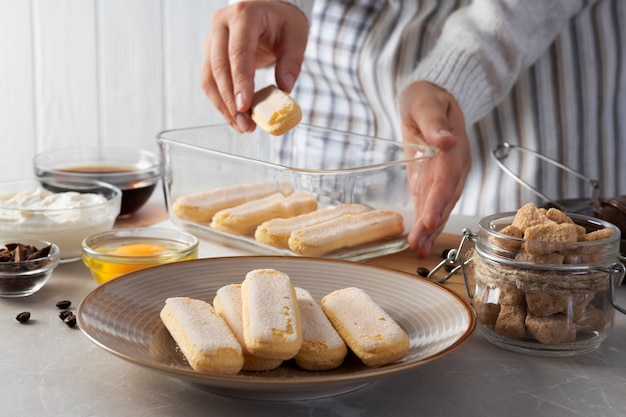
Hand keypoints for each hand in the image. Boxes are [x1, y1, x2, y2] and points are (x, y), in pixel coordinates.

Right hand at [201, 2, 308, 132]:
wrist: (268, 13)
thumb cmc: (282, 22)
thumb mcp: (297, 35)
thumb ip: (292, 61)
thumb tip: (285, 88)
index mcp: (244, 14)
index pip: (238, 51)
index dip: (240, 80)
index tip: (245, 106)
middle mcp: (222, 25)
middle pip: (220, 67)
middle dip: (231, 100)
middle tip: (246, 123)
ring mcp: (212, 40)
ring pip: (209, 78)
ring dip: (223, 106)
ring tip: (242, 126)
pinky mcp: (210, 55)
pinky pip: (210, 82)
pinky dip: (221, 102)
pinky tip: (235, 118)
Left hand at [399, 81, 470, 256]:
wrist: (433, 97)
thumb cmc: (429, 98)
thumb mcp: (428, 103)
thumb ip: (435, 123)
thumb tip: (446, 140)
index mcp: (454, 150)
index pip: (447, 179)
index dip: (438, 201)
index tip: (428, 219)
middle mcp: (454, 168)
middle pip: (444, 199)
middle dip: (432, 223)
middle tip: (418, 245)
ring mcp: (444, 177)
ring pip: (439, 207)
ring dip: (429, 229)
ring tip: (417, 249)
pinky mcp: (432, 181)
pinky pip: (430, 204)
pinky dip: (425, 223)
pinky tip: (418, 240)